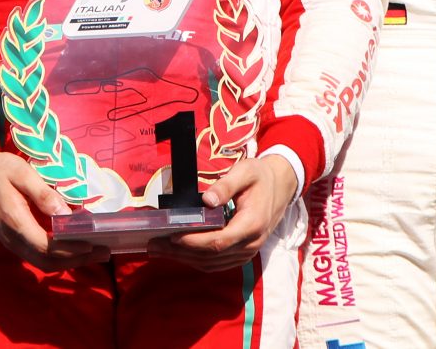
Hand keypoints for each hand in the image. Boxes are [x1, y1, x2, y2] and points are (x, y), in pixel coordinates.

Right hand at [0, 140, 108, 270]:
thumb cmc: (0, 169)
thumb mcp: (22, 172)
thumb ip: (43, 194)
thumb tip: (65, 213)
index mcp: (14, 220)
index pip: (46, 246)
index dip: (70, 250)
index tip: (92, 245)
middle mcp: (11, 237)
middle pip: (46, 261)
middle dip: (75, 261)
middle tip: (102, 253)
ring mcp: (10, 241)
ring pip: (41, 262)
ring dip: (67, 262)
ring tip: (93, 254)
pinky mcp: (11, 240)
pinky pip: (35, 256)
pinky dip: (56, 258)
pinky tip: (72, 249)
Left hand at [150, 156, 296, 271]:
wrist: (282, 186)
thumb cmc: (261, 176)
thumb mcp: (246, 172)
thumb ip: (226, 185)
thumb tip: (206, 200)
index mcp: (252, 224)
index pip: (219, 241)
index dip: (194, 242)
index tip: (172, 236)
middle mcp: (251, 244)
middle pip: (211, 256)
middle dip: (181, 252)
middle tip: (154, 245)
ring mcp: (247, 252)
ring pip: (212, 264)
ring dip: (185, 259)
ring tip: (159, 249)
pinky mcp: (242, 253)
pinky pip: (217, 263)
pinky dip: (196, 260)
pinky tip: (178, 252)